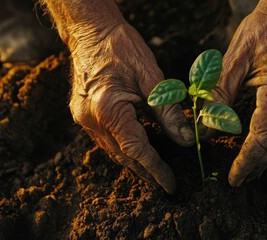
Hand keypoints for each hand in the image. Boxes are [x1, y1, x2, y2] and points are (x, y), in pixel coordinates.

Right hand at [68, 22, 193, 193]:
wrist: (90, 30)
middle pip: (122, 155)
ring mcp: (83, 117)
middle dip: (145, 171)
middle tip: (164, 183)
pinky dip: (122, 147)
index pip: (136, 149)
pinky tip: (135, 150)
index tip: (169, 184)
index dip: (155, 169)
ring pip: (112, 150)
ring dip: (133, 162)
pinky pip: (104, 139)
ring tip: (153, 172)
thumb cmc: (121, 46)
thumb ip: (168, 112)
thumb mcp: (151, 78)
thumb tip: (185, 139)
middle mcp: (91, 118)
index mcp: (108, 108)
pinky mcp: (81, 113)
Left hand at [212, 4, 266, 185]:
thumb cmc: (262, 30)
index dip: (247, 160)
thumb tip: (205, 126)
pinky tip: (264, 146)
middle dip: (257, 164)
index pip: (262, 137)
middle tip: (239, 178)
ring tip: (249, 168)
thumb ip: (219, 95)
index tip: (234, 176)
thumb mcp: (234, 59)